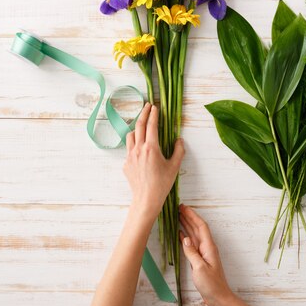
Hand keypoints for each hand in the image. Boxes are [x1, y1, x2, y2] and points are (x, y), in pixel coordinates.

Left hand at [124, 103, 184, 220]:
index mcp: (151, 148)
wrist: (146, 199)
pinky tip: (140, 148)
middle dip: (144, 113)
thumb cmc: (162, 184)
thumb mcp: (174, 166)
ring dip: (137, 127)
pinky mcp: (125, 164)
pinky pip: (129, 149)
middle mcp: (138, 149)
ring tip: (142, 125)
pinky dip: (134, 143)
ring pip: (131, 135)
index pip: (152, 126)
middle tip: (147, 106)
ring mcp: (130, 156)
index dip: (154, 114)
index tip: (155, 106)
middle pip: (139, 125)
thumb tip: (179, 140)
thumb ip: (179, 150)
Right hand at [179, 204, 232, 305]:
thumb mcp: (200, 268)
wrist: (218, 297)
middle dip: (188, 217)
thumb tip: (185, 238)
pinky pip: (191, 244)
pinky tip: (179, 233)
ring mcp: (203, 253)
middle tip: (178, 208)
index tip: (183, 207)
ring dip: (186, 224)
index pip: (200, 226)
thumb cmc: (211, 284)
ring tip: (177, 216)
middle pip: (197, 228)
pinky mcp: (200, 259)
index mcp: (208, 247)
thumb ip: (192, 253)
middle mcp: (206, 247)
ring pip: (194, 234)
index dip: (192, 215)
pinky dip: (185, 237)